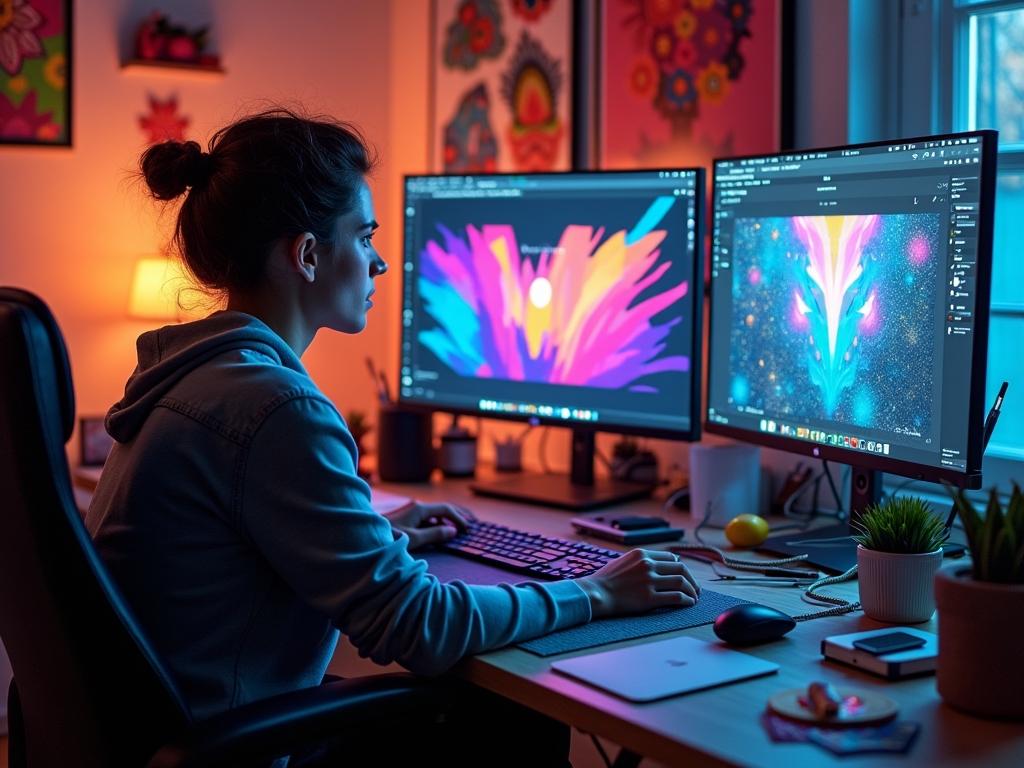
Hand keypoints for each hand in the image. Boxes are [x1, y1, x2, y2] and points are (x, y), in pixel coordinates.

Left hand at [382, 501, 475, 550]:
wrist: (366, 536)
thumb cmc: (389, 538)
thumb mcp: (414, 539)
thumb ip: (435, 534)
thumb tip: (453, 531)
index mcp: (419, 508)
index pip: (446, 509)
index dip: (459, 519)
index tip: (468, 529)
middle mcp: (417, 506)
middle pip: (443, 508)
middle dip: (459, 514)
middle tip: (472, 522)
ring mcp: (411, 510)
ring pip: (435, 512)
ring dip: (449, 519)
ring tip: (460, 526)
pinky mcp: (407, 516)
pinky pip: (427, 517)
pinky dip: (438, 522)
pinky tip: (442, 529)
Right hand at [574, 549, 700, 619]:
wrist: (595, 593)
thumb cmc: (606, 579)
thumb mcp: (624, 561)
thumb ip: (643, 560)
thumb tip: (666, 559)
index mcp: (642, 554)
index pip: (671, 557)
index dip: (681, 567)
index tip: (685, 576)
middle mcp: (647, 565)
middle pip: (681, 568)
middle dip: (691, 579)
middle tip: (695, 588)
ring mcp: (649, 581)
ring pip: (681, 582)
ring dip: (692, 590)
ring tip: (694, 598)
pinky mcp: (649, 598)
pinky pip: (676, 597)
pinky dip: (686, 600)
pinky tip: (688, 603)